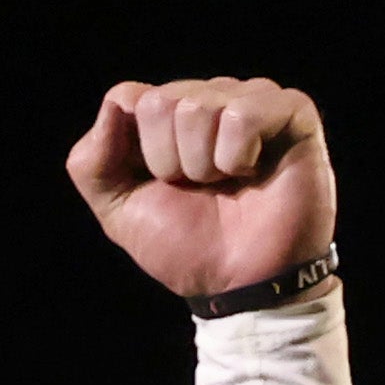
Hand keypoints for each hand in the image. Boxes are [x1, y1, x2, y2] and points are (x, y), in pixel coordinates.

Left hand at [68, 78, 334, 304]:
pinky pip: (242, 113)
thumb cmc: (188, 247)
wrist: (240, 285)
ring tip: (228, 185)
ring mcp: (251, 99)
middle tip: (200, 189)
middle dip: (170, 161)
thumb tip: (116, 103)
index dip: (137, 153)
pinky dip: (237, 156)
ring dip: (204, 164)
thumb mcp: (119, 211)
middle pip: (160, 101)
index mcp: (168, 116)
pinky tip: (253, 174)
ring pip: (197, 105)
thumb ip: (92, 162)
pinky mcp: (291, 110)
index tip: (161, 186)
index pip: (128, 98)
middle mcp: (209, 98)